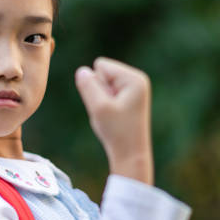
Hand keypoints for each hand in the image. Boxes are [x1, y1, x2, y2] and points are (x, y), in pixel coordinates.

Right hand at [75, 57, 153, 184]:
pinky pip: (105, 93)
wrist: (130, 154)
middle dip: (99, 92)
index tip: (109, 105)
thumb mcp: (99, 107)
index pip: (100, 66)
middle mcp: (137, 79)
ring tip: (112, 115)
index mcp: (134, 78)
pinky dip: (104, 104)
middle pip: (101, 72)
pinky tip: (113, 117)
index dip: (96, 85)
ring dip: (100, 100)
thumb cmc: (117, 132)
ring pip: (102, 84)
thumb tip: (82, 70)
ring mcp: (134, 88)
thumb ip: (88, 86)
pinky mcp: (129, 97)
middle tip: (110, 112)